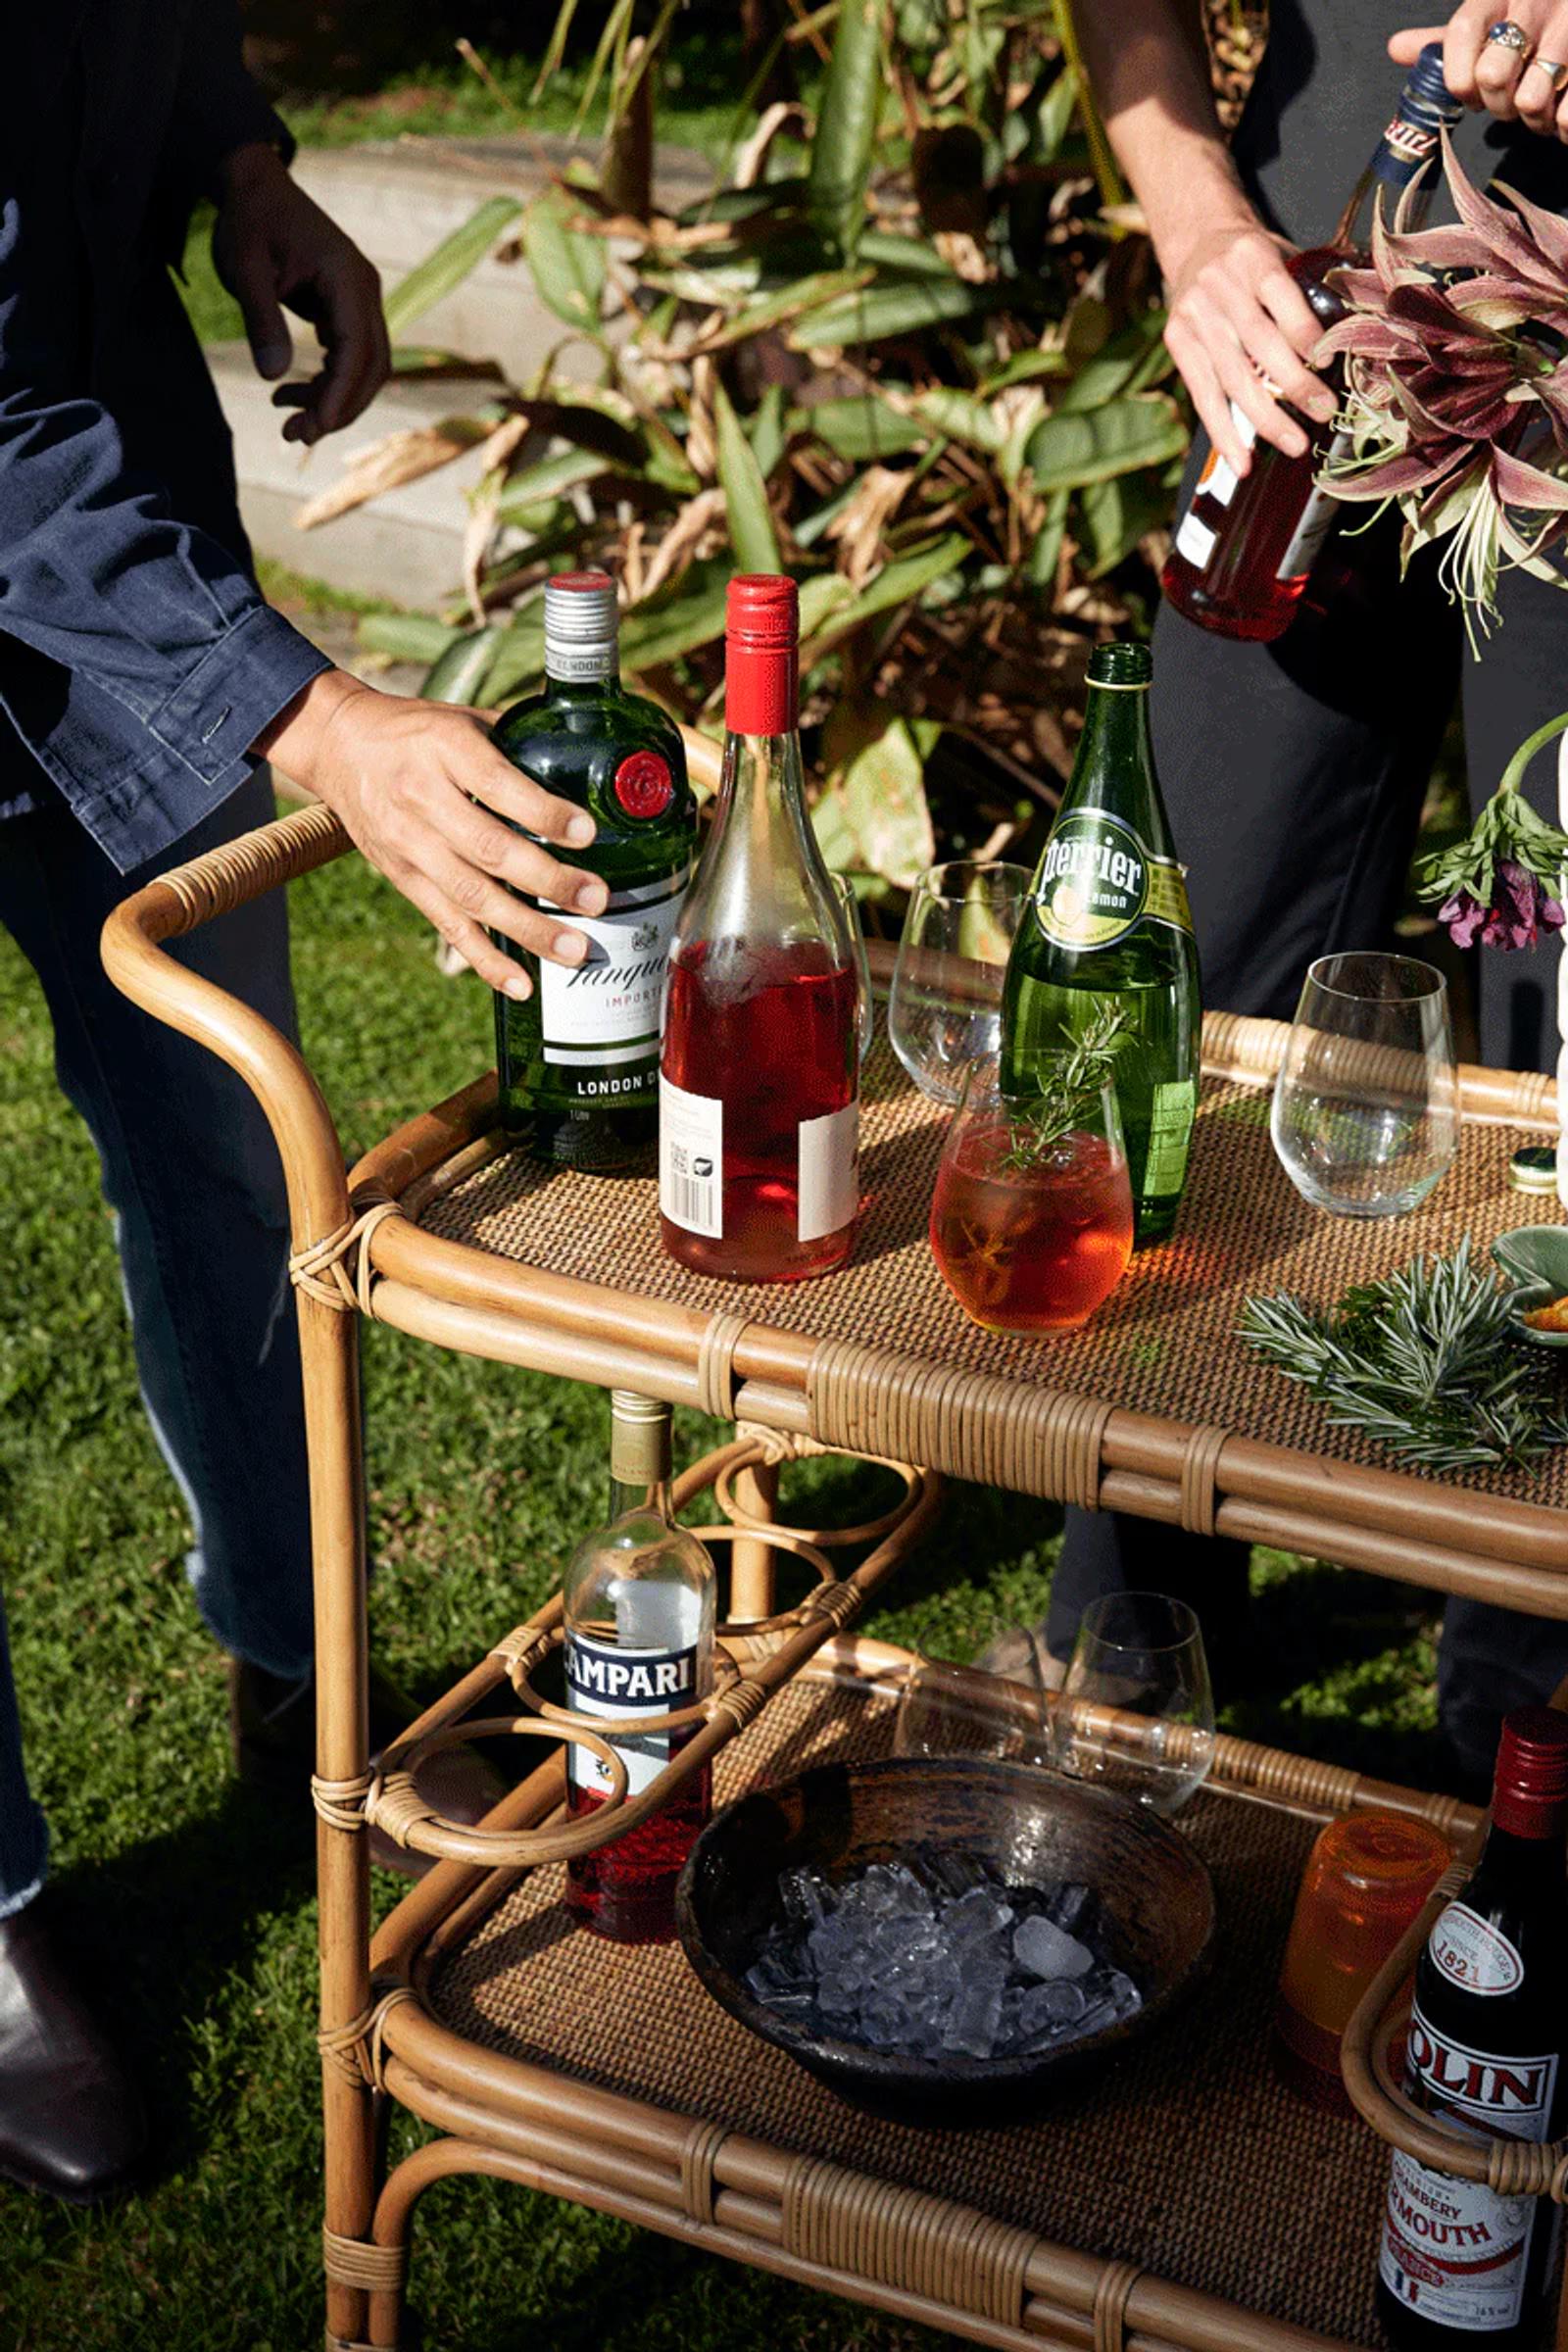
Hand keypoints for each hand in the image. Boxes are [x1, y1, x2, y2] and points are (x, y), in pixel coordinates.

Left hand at [212, 144, 390, 443]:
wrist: (255, 187)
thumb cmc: (249, 221)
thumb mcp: (244, 268)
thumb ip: (261, 320)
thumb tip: (273, 376)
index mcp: (346, 276)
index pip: (357, 349)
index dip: (340, 394)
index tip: (314, 428)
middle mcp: (365, 289)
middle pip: (373, 367)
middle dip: (339, 407)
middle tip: (296, 435)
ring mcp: (361, 299)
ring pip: (365, 367)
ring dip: (333, 400)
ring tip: (288, 421)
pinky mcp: (347, 307)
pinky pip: (349, 356)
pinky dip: (326, 382)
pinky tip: (287, 392)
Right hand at [253, 672, 607, 996]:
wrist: (340, 746)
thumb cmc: (418, 732)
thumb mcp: (462, 719)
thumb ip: (519, 741)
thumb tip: (593, 760)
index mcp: (445, 749)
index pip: (497, 785)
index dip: (542, 813)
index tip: (587, 833)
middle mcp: (422, 800)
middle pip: (488, 849)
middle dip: (548, 880)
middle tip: (596, 899)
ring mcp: (409, 846)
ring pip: (471, 896)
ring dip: (527, 928)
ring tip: (575, 950)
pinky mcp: (403, 880)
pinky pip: (447, 925)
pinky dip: (485, 959)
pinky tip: (521, 984)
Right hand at [1162, 210, 1336, 472]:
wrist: (1196, 241)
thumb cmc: (1253, 260)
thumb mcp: (1282, 255)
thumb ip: (1306, 291)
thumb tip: (1349, 340)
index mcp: (1253, 258)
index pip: (1282, 299)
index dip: (1305, 333)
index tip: (1329, 362)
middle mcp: (1219, 287)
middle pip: (1259, 344)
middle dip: (1294, 384)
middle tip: (1323, 412)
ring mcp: (1194, 317)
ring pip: (1232, 377)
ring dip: (1264, 417)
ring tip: (1293, 445)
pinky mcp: (1177, 342)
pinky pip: (1204, 395)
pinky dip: (1224, 430)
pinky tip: (1241, 460)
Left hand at [1392, 8, 1567, 136]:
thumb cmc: (1536, 19)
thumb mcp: (1490, 18)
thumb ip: (1446, 38)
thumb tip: (1396, 48)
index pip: (1461, 32)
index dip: (1459, 77)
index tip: (1471, 92)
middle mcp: (1535, 4)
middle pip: (1492, 74)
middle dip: (1497, 104)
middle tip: (1511, 100)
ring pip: (1530, 100)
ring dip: (1533, 118)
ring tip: (1542, 103)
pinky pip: (1567, 116)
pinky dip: (1562, 126)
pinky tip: (1563, 108)